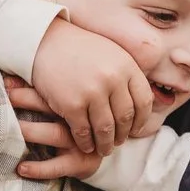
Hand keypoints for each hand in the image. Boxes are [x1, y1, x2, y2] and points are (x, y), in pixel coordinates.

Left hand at [7, 79, 106, 179]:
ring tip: (10, 130)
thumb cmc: (73, 124)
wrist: (103, 151)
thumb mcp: (62, 106)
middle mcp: (79, 119)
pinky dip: (39, 168)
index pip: (50, 90)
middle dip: (27, 100)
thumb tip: (6, 79)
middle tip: (6, 98)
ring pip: (55, 134)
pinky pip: (57, 167)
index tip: (6, 83)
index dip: (26, 86)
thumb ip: (38, 94)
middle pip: (53, 106)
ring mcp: (81, 142)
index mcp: (74, 101)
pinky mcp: (80, 164)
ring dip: (32, 131)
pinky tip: (21, 168)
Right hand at [28, 19, 151, 154]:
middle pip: (125, 118)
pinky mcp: (72, 104)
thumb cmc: (79, 49)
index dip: (141, 120)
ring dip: (106, 144)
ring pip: (106, 129)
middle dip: (123, 135)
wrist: (45, 41)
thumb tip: (140, 104)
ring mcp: (92, 92)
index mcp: (126, 66)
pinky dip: (86, 143)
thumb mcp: (111, 53)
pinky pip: (84, 132)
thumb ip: (127, 75)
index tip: (135, 129)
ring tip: (103, 149)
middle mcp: (113, 79)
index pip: (144, 101)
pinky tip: (85, 145)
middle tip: (118, 142)